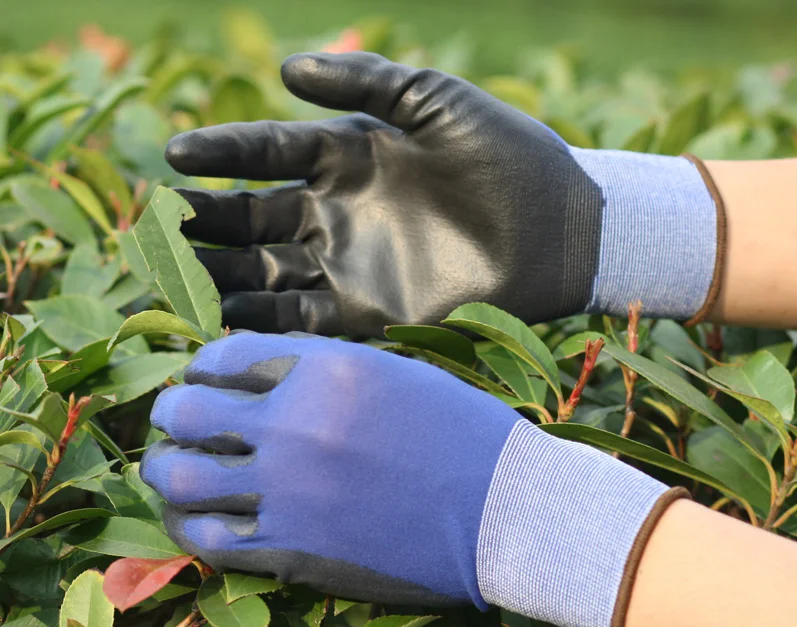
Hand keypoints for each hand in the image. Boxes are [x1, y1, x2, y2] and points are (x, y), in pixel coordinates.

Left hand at [140, 332, 683, 626]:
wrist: (508, 513)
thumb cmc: (466, 436)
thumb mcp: (397, 375)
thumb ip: (325, 370)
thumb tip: (263, 376)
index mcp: (324, 369)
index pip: (223, 358)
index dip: (201, 368)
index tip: (202, 381)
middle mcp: (293, 424)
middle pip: (186, 412)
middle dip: (171, 412)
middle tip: (176, 421)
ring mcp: (287, 491)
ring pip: (181, 478)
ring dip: (165, 469)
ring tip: (170, 469)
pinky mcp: (292, 551)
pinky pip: (207, 541)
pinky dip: (187, 526)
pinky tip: (192, 519)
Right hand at [165, 52, 722, 337]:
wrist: (560, 230)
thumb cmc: (507, 156)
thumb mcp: (438, 101)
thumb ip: (367, 81)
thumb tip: (284, 66)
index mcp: (349, 157)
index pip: (269, 153)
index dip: (224, 153)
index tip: (177, 153)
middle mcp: (338, 214)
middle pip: (255, 220)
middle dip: (210, 221)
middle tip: (166, 223)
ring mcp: (351, 266)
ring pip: (268, 273)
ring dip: (223, 275)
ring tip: (179, 275)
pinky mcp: (371, 314)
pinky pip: (305, 321)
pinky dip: (266, 320)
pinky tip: (228, 317)